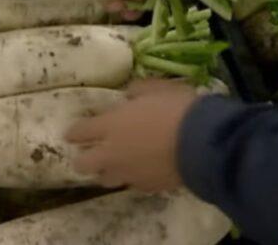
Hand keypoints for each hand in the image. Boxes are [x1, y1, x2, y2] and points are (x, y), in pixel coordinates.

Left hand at [65, 79, 198, 191]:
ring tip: (116, 166)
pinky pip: (133, 185)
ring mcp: (128, 173)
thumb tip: (128, 95)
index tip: (72, 134)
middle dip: (83, 160)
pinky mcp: (148, 187)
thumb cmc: (177, 109)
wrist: (204, 144)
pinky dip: (134, 179)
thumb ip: (137, 91)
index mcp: (109, 125)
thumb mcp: (157, 89)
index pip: (79, 132)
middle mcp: (111, 153)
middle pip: (83, 164)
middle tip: (91, 155)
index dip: (74, 134)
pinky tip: (142, 172)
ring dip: (107, 172)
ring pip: (105, 180)